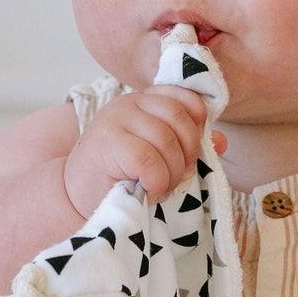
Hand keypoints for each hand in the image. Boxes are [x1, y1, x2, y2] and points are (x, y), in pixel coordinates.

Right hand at [63, 85, 219, 218]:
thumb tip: (222, 142)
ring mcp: (116, 119)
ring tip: (160, 189)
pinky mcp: (108, 142)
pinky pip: (150, 161)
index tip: (188, 155)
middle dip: (187, 156)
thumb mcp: (157, 156)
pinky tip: (148, 193)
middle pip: (180, 120)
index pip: (187, 100)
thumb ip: (188, 146)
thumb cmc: (120, 177)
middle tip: (176, 179)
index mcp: (144, 101)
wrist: (76, 196)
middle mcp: (130, 103)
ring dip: (172, 175)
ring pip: (167, 142)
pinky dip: (157, 183)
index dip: (197, 129)